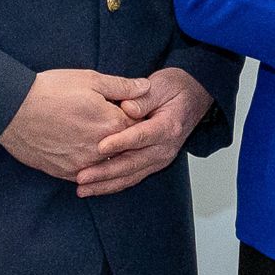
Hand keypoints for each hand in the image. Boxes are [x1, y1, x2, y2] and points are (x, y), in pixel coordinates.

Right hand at [0, 68, 153, 181]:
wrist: (10, 109)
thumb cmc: (51, 90)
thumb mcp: (90, 80)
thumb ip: (123, 86)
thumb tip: (147, 88)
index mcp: (113, 123)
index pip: (140, 126)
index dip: (139, 119)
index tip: (136, 115)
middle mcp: (101, 149)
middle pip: (126, 148)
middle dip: (127, 140)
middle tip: (121, 131)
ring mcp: (83, 164)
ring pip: (107, 164)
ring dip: (109, 156)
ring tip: (100, 141)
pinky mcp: (64, 173)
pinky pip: (86, 174)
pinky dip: (90, 167)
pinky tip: (86, 156)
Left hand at [77, 69, 214, 198]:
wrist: (192, 99)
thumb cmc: (174, 90)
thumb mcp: (161, 85)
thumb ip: (143, 98)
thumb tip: (127, 108)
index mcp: (168, 126)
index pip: (142, 136)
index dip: (121, 142)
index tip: (100, 147)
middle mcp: (165, 147)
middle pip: (133, 162)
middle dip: (106, 172)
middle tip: (82, 176)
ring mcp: (159, 158)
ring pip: (131, 176)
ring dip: (106, 184)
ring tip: (83, 189)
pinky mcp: (152, 164)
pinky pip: (132, 178)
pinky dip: (113, 185)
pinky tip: (95, 188)